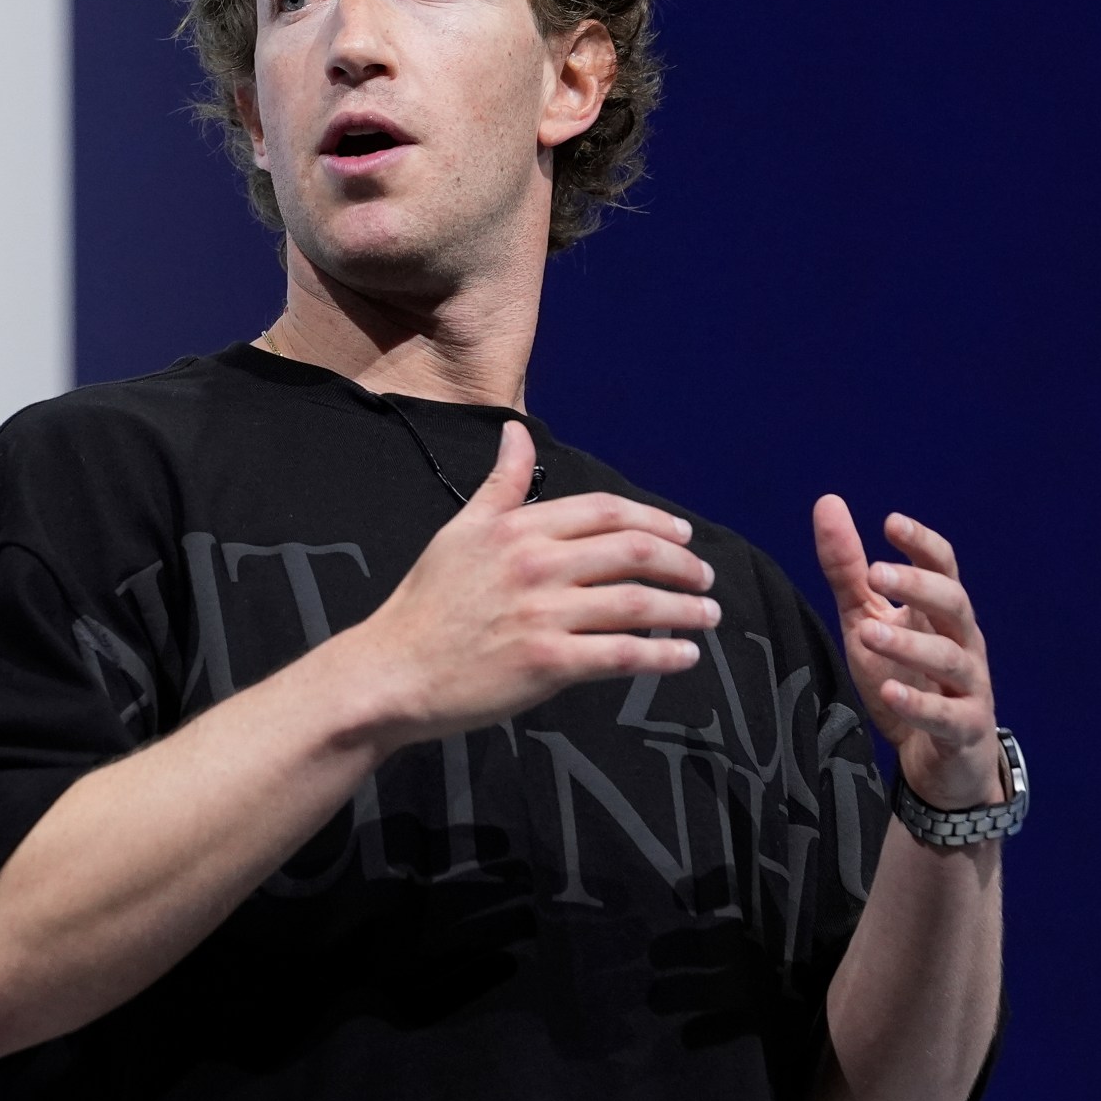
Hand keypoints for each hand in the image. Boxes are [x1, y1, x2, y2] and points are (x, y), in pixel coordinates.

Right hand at [342, 421, 718, 748]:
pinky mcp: (547, 663)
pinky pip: (621, 654)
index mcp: (517, 529)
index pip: (604, 511)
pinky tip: (683, 657)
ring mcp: (543, 614)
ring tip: (707, 615)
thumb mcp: (460, 531)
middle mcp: (535, 564)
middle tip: (704, 577)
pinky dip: (661, 655)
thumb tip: (516, 431)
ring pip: (635, 603)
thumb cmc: (426, 604)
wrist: (393, 669)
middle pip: (631, 551)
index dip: (653, 519)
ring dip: (683, 610)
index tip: (682, 535)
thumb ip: (499, 485)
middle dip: (680, 563)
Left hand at [811, 495, 1002, 810]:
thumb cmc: (906, 680)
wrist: (941, 763)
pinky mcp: (965, 731)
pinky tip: (890, 691)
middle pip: (954, 604)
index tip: (891, 522)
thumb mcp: (868, 620)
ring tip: (867, 632)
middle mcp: (963, 644)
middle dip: (918, 586)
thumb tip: (828, 502)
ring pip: (951, 658)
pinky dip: (920, 705)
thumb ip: (849, 570)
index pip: (944, 568)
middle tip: (876, 571)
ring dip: (910, 644)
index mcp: (941, 614)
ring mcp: (969, 688)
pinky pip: (948, 716)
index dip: (922, 544)